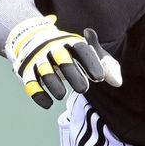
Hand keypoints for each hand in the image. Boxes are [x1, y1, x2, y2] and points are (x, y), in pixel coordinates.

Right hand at [4, 15, 121, 108]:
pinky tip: (49, 104)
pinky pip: (31, 83)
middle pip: (62, 58)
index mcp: (71, 42)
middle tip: (84, 89)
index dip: (91, 62)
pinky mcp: (27, 71)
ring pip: (45, 71)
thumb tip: (117, 82)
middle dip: (73, 74)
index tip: (99, 77)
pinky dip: (38, 94)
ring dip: (54, 84)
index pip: (81, 49)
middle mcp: (53, 48)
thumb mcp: (92, 54)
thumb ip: (107, 66)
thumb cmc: (73, 53)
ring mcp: (39, 59)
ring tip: (62, 95)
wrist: (36, 41)